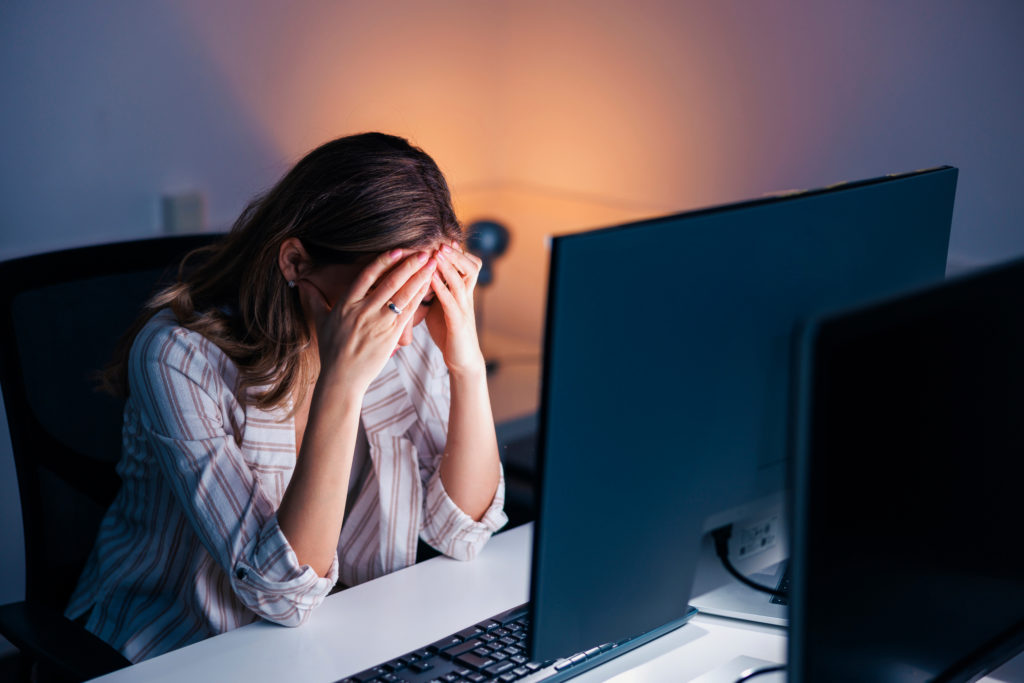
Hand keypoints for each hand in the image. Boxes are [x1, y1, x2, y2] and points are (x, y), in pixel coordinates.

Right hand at [296, 249, 435, 395]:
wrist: (341, 378)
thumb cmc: (332, 351)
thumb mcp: (320, 322)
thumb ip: (313, 300)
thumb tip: (301, 284)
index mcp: (346, 304)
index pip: (366, 276)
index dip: (383, 261)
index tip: (397, 249)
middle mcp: (362, 311)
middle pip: (389, 282)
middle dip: (409, 265)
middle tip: (424, 251)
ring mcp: (377, 323)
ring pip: (401, 296)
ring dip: (418, 278)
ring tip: (431, 264)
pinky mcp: (390, 336)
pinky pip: (407, 313)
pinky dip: (419, 298)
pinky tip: (428, 287)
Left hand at [427, 240, 486, 376]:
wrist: (462, 359)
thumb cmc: (449, 331)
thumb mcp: (442, 305)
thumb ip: (436, 289)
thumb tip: (422, 272)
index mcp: (462, 292)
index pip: (466, 264)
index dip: (456, 252)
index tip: (442, 239)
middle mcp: (466, 297)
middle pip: (470, 267)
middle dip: (455, 254)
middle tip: (441, 242)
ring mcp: (464, 309)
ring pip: (461, 281)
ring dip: (448, 266)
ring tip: (437, 253)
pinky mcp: (458, 323)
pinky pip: (451, 302)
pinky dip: (441, 288)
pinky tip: (430, 279)